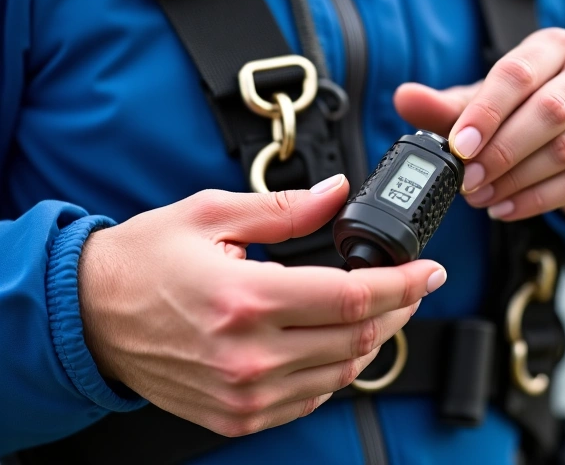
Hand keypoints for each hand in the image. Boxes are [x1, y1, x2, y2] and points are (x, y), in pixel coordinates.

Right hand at [78, 174, 445, 436]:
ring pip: (341, 373)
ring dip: (373, 340)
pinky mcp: (236, 415)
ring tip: (380, 309)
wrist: (90, 316)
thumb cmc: (144, 261)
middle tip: (412, 284)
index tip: (429, 270)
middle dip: (398, 308)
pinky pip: (311, 399)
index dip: (403, 283)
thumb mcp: (212, 214)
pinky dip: (337, 370)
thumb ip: (286, 208)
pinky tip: (337, 342)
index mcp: (246, 299)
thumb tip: (339, 194)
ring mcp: (243, 394)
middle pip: (358, 339)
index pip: (352, 299)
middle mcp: (248, 357)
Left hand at [394, 28, 564, 221]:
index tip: (459, 145)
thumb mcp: (489, 108)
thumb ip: (448, 106)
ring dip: (514, 181)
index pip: (519, 73)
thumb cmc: (530, 118)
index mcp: (556, 48)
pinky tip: (505, 210)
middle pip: (548, 112)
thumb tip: (404, 97)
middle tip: (466, 182)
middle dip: (500, 152)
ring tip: (480, 198)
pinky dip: (537, 201)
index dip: (486, 112)